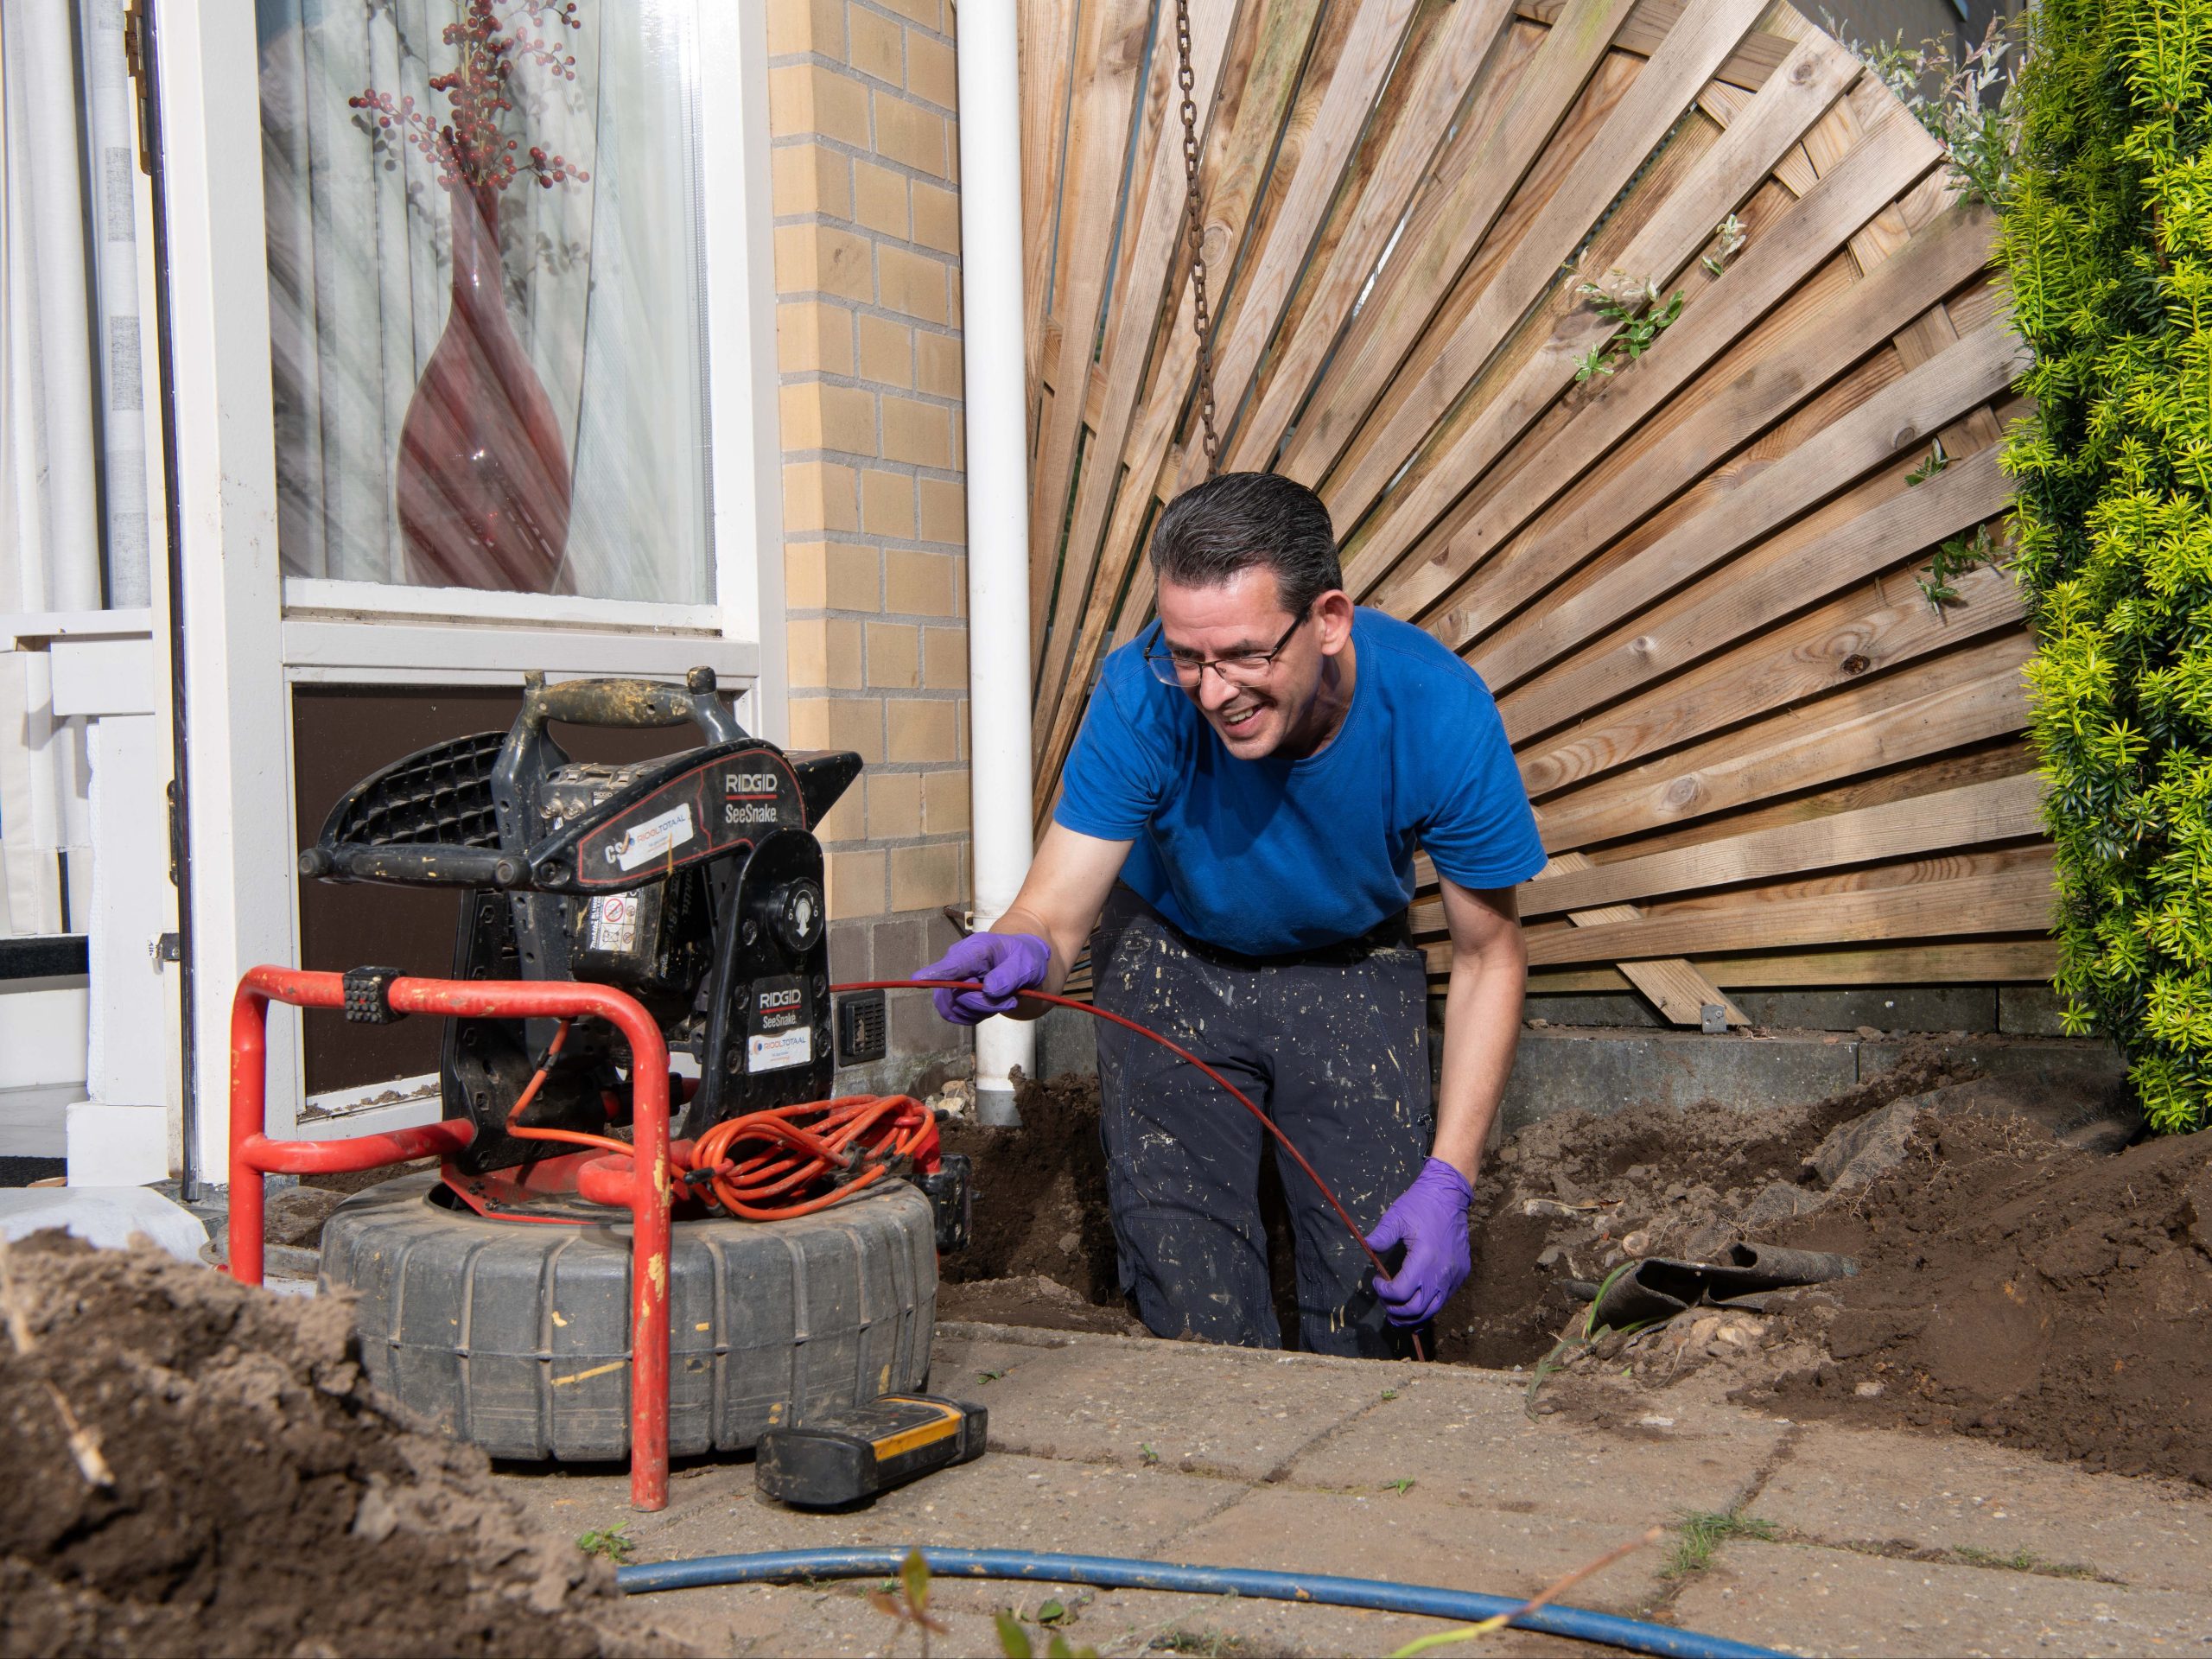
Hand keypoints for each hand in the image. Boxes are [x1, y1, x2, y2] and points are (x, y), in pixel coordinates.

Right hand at [915, 932, 1052, 1024]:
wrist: (1020, 962)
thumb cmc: (1023, 958)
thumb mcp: (1027, 962)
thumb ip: (1010, 975)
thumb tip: (989, 990)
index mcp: (975, 950)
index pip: (953, 964)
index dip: (936, 973)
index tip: (918, 979)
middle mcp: (957, 964)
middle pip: (955, 994)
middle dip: (984, 1005)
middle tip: (1011, 1000)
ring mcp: (952, 980)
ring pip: (954, 1008)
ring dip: (981, 1011)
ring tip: (1003, 999)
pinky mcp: (953, 996)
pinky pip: (956, 1015)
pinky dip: (975, 1016)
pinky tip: (989, 1005)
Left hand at [1364, 1157, 1474, 1325]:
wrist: (1450, 1195)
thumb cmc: (1421, 1204)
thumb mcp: (1396, 1217)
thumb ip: (1381, 1236)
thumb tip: (1367, 1247)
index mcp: (1425, 1259)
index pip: (1401, 1292)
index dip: (1384, 1293)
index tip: (1377, 1281)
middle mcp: (1442, 1273)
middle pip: (1417, 1310)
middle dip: (1397, 1312)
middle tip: (1385, 1302)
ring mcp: (1454, 1276)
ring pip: (1433, 1310)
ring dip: (1413, 1315)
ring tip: (1397, 1310)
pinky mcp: (1461, 1275)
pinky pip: (1444, 1299)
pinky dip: (1428, 1306)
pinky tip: (1416, 1301)